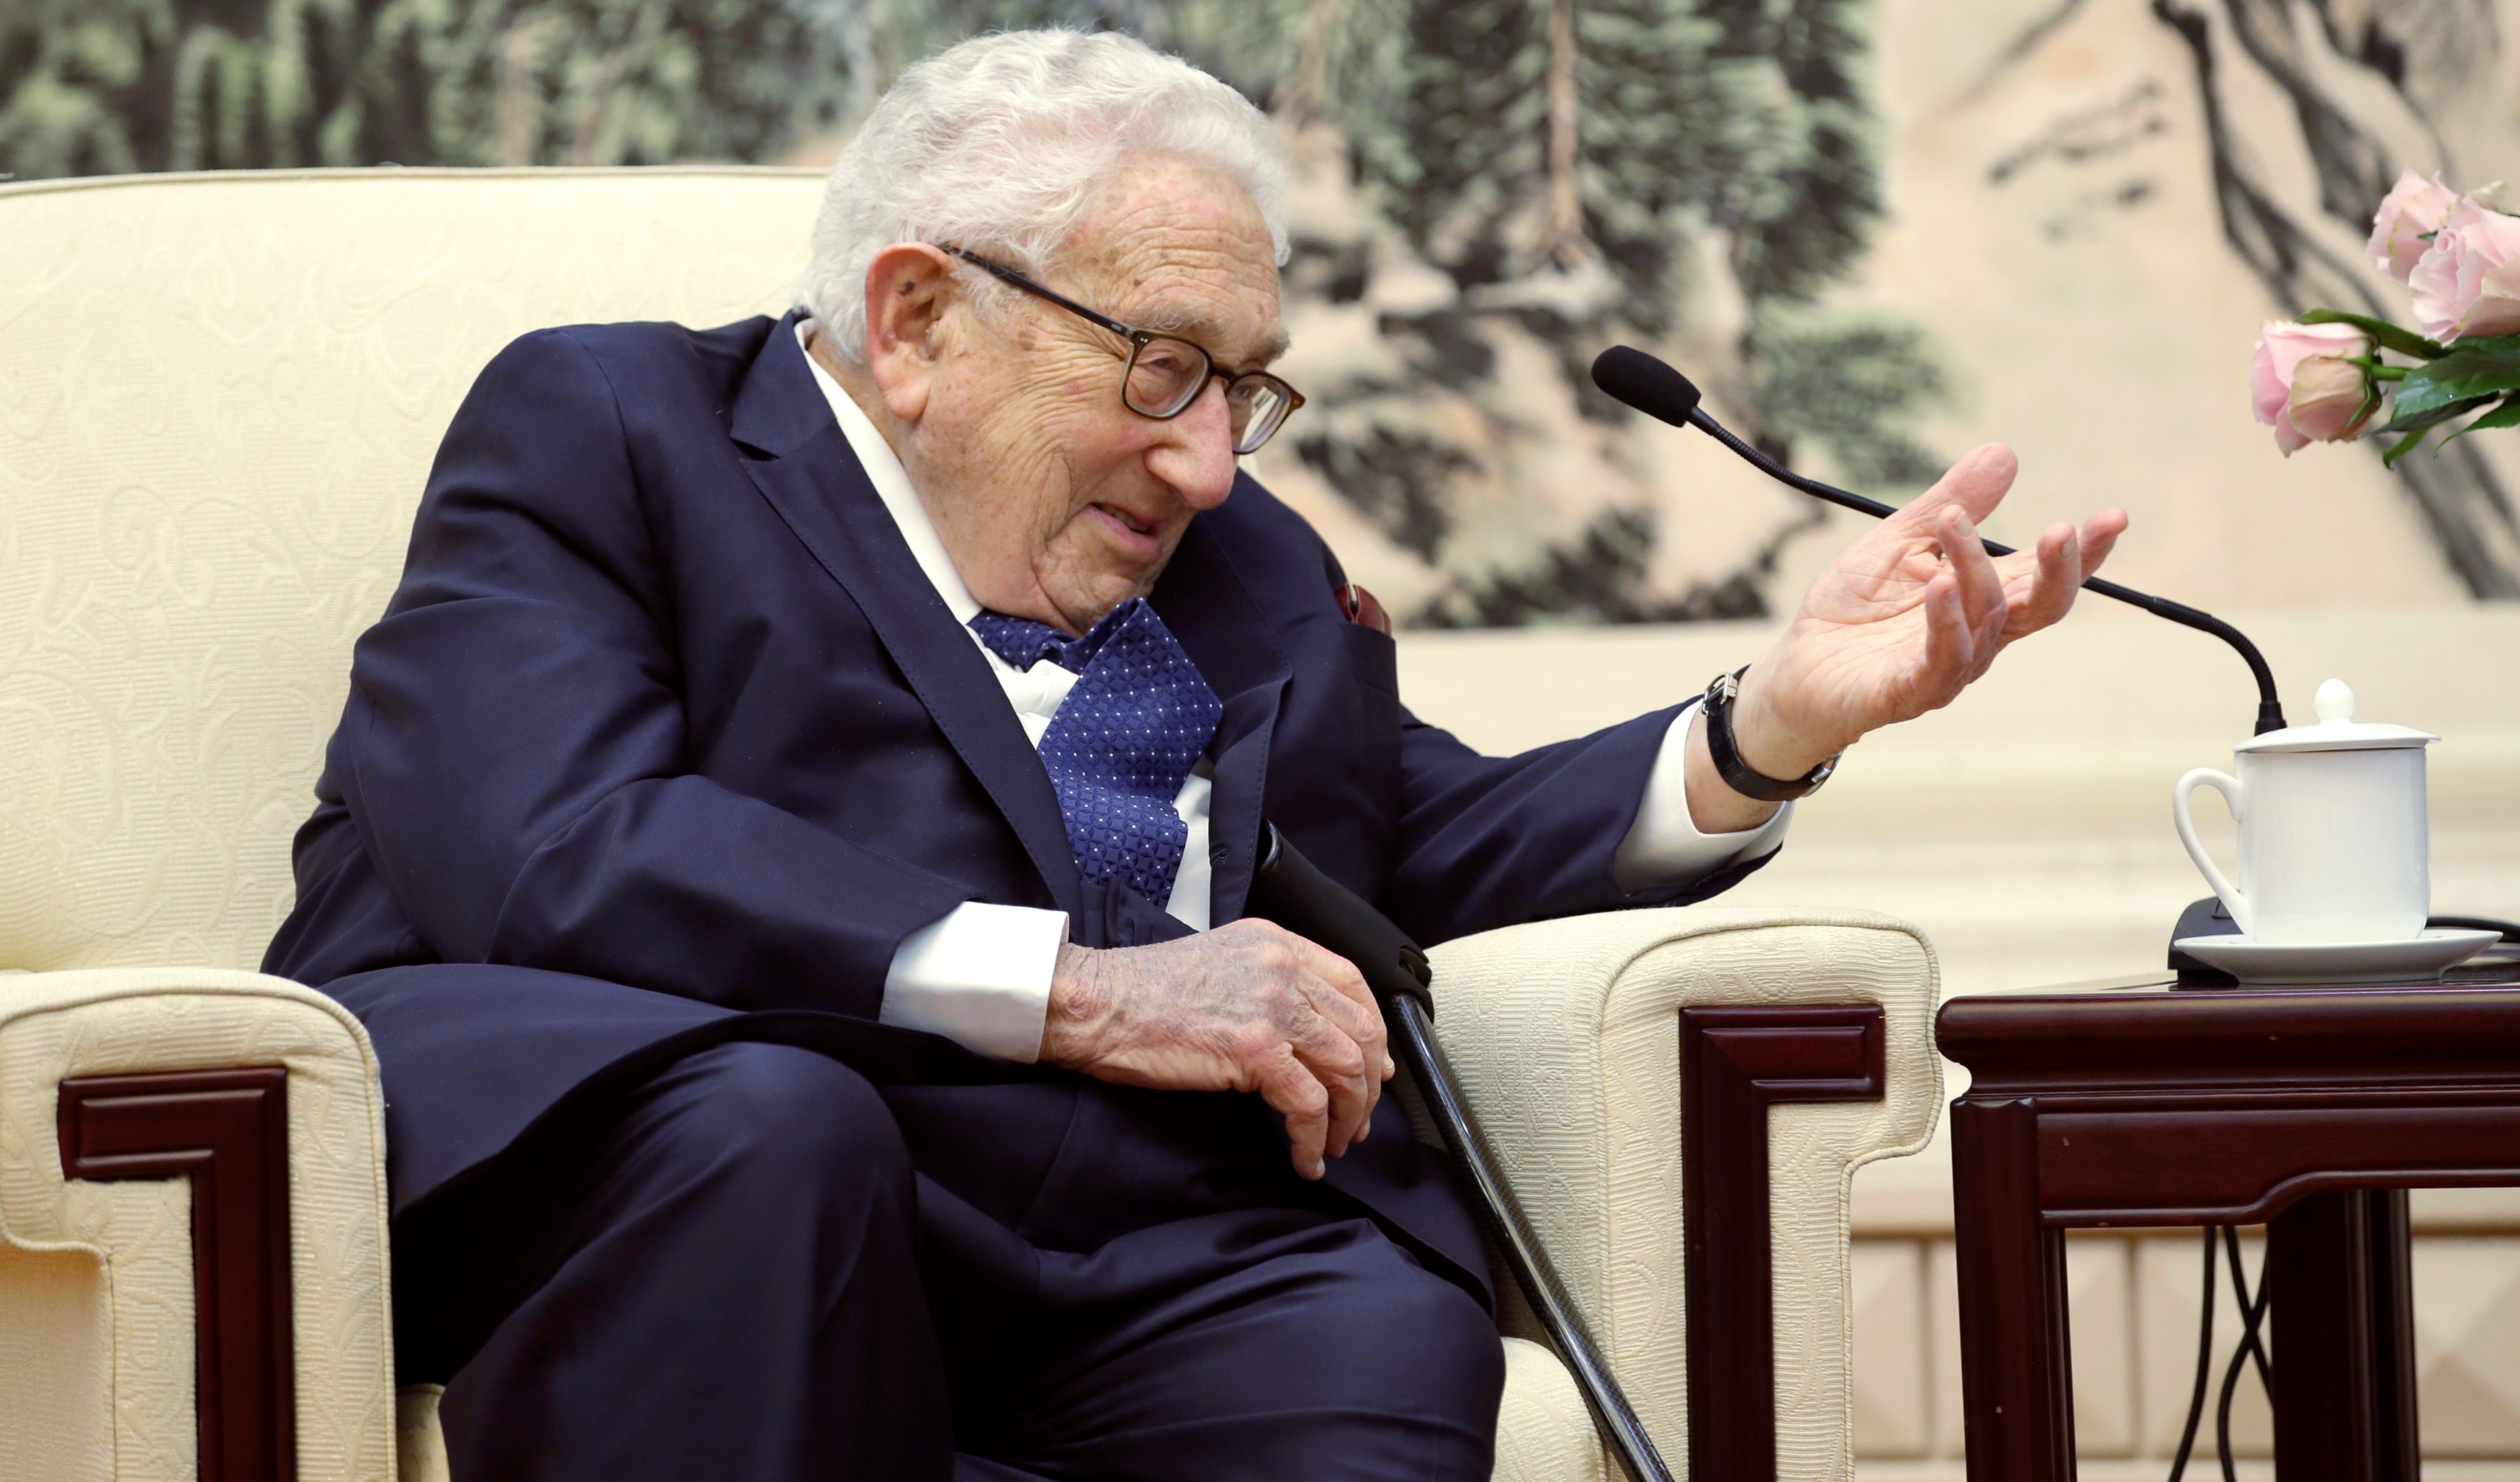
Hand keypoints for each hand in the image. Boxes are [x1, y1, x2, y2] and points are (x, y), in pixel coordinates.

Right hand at [1039, 919, 1393, 1178]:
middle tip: (1359, 1119)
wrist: (1095, 1003)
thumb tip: (1308, 1034)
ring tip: (1334, 1145)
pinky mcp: (1255, 1048)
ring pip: (1346, 1068)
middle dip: (1368, 1085)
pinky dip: (1313, 1139)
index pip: (1354, 983)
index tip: (1376, 1068)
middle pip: (1360, 1029)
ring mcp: (1272, 1006)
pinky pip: (1309, 1104)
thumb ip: (1266, 984)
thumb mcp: (1219, 965)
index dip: (1373, 1032)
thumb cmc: (1141, 993)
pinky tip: (1304, 1158)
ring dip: (1348, 1117)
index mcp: (1275, 944)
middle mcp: (1283, 968)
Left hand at [1723, 443, 2126, 789]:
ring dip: (1976, 571)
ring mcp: (1949, 667)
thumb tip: (2004, 452)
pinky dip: (1945, 622)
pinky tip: (1939, 585)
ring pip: (1986, 621)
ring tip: (1954, 524)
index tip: (2114, 516)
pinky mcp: (1909, 691)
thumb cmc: (1854, 609)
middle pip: (2041, 607)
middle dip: (2061, 570)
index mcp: (1984, 597)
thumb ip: (1950, 503)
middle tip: (2064, 529)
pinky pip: (1941, 661)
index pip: (2045, 574)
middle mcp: (1980, 635)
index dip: (2083, 551)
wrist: (1798, 669)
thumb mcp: (1898, 541)